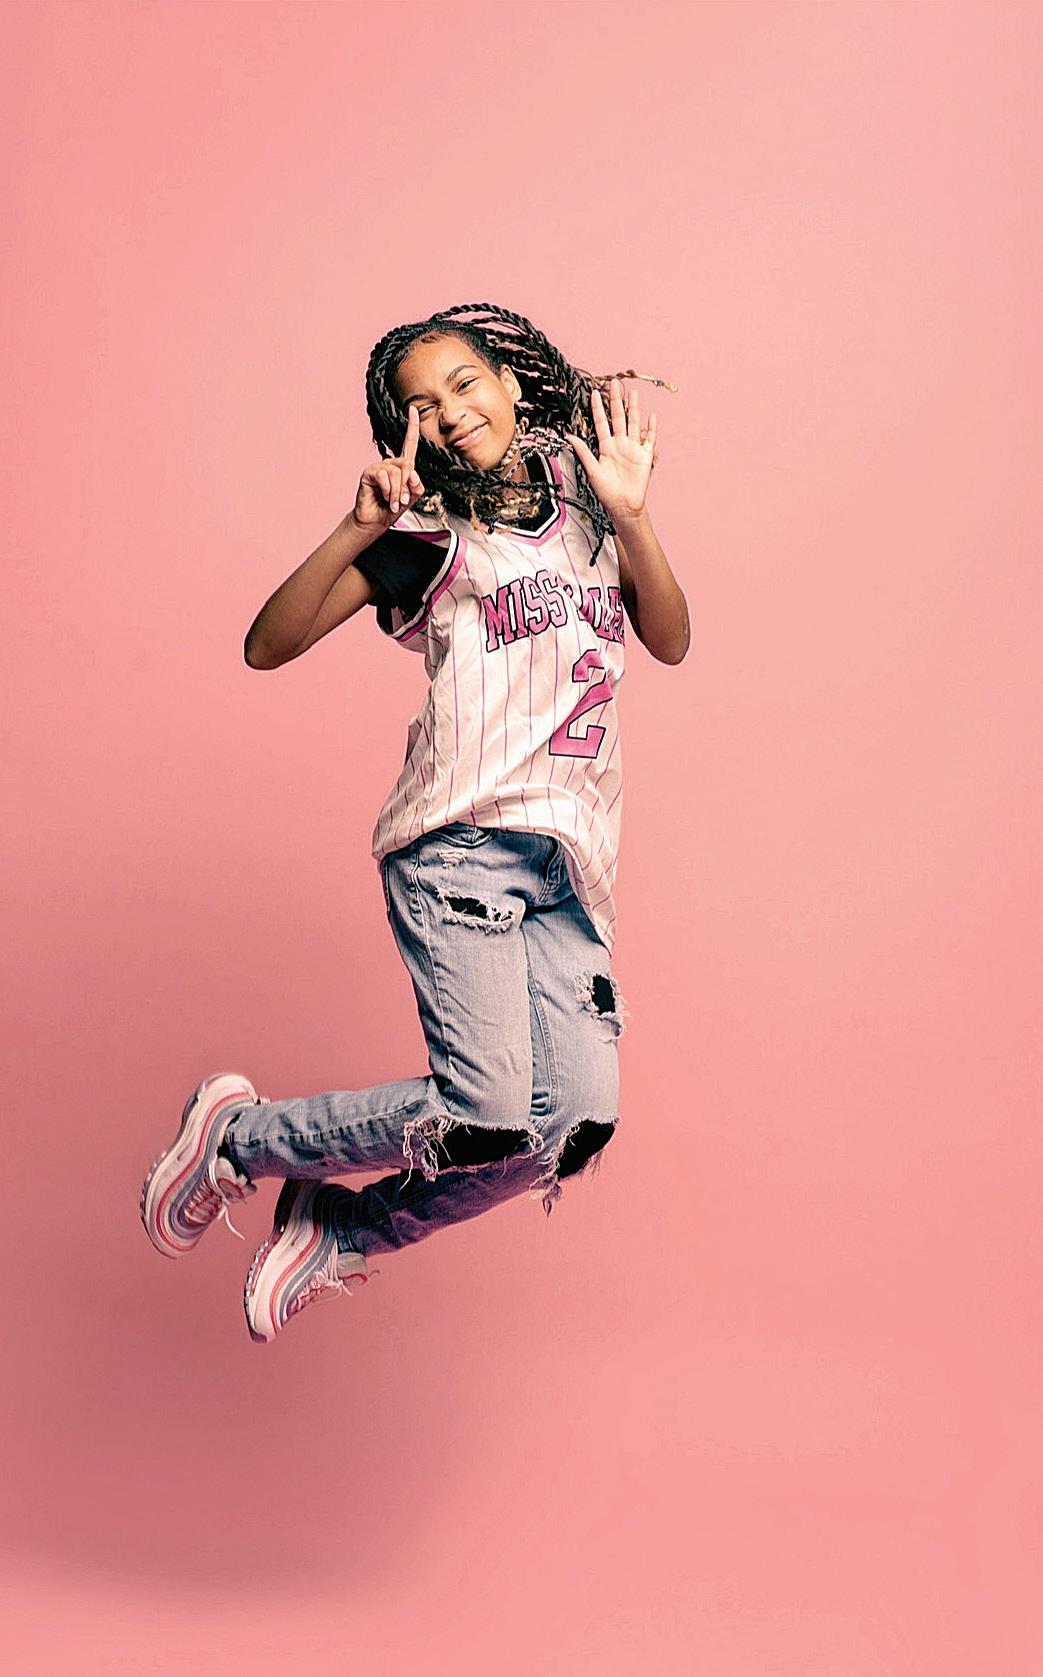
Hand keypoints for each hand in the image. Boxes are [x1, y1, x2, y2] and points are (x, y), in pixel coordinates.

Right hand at [352, 404, 425, 532]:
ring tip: (392, 503)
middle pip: (407, 465)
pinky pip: (384, 477)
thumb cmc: (392, 509)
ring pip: (397, 473)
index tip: (413, 409)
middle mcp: (391, 464)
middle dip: (407, 487)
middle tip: (401, 501)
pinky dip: (388, 491)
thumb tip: (412, 473)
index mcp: (403, 467)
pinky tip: (385, 498)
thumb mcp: (412, 498)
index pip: (409, 443)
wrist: (376, 521)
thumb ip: (417, 485)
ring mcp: (379, 467)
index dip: (412, 426)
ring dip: (398, 493)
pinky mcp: (369, 473)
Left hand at [565, 377, 657, 520]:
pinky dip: (651, 428)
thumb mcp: (592, 470)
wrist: (624, 505)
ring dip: (633, 407)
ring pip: (633, 422)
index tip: (594, 392)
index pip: (601, 422)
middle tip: (614, 383)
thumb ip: (582, 451)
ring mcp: (633, 448)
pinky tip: (651, 416)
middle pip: (618, 417)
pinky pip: (649, 439)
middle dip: (616, 400)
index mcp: (605, 447)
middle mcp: (619, 444)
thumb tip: (568, 435)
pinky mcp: (645, 456)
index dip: (598, 408)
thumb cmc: (606, 492)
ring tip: (632, 392)